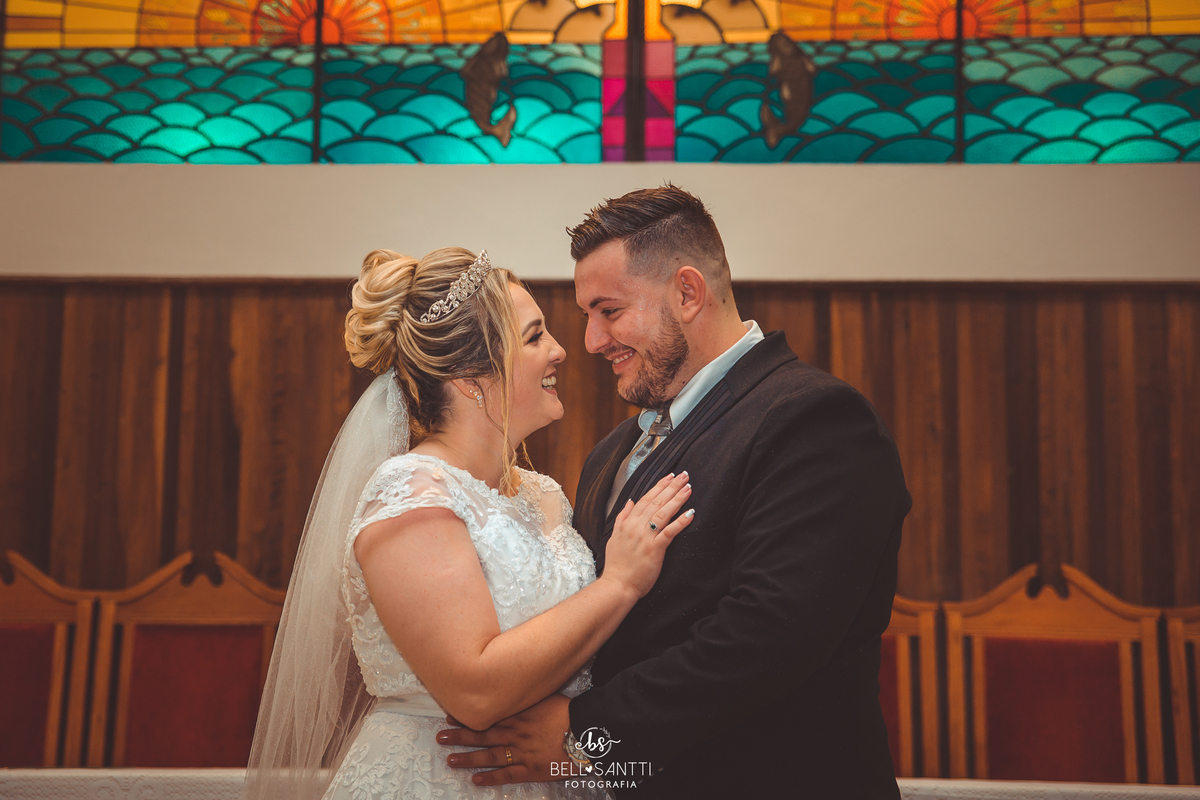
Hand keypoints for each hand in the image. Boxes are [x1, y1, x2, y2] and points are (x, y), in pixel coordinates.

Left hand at [437, 693, 570, 785]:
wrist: (586, 732)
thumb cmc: (569, 713)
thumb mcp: (547, 696)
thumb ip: (529, 695)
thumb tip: (514, 684)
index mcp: (520, 714)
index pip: (488, 716)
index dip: (468, 717)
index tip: (450, 716)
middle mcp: (516, 733)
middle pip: (483, 735)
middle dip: (460, 736)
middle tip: (441, 737)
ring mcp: (522, 753)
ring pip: (490, 755)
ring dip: (468, 758)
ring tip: (450, 759)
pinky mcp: (531, 770)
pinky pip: (507, 775)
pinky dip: (490, 778)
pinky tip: (475, 779)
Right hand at [603, 472, 693, 598]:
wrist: (617, 585)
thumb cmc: (617, 565)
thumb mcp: (614, 537)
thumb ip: (622, 518)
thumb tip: (629, 501)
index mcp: (627, 523)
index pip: (645, 499)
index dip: (658, 486)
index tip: (669, 476)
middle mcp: (636, 527)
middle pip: (656, 502)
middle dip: (671, 487)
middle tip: (684, 475)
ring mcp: (646, 537)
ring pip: (663, 513)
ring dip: (677, 499)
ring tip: (688, 488)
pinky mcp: (655, 549)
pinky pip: (669, 532)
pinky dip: (680, 522)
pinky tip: (690, 513)